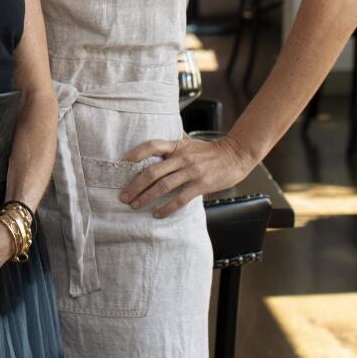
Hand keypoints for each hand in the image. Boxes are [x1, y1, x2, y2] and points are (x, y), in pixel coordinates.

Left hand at [119, 134, 253, 218]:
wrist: (235, 155)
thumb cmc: (209, 151)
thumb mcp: (189, 143)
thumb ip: (172, 146)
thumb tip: (152, 150)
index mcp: (176, 146)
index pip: (151, 145)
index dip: (134, 154)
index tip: (121, 165)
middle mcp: (182, 157)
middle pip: (152, 171)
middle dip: (135, 186)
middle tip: (124, 196)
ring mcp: (192, 171)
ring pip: (163, 186)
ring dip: (146, 198)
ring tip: (135, 206)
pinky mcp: (201, 184)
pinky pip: (180, 199)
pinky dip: (167, 208)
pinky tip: (157, 214)